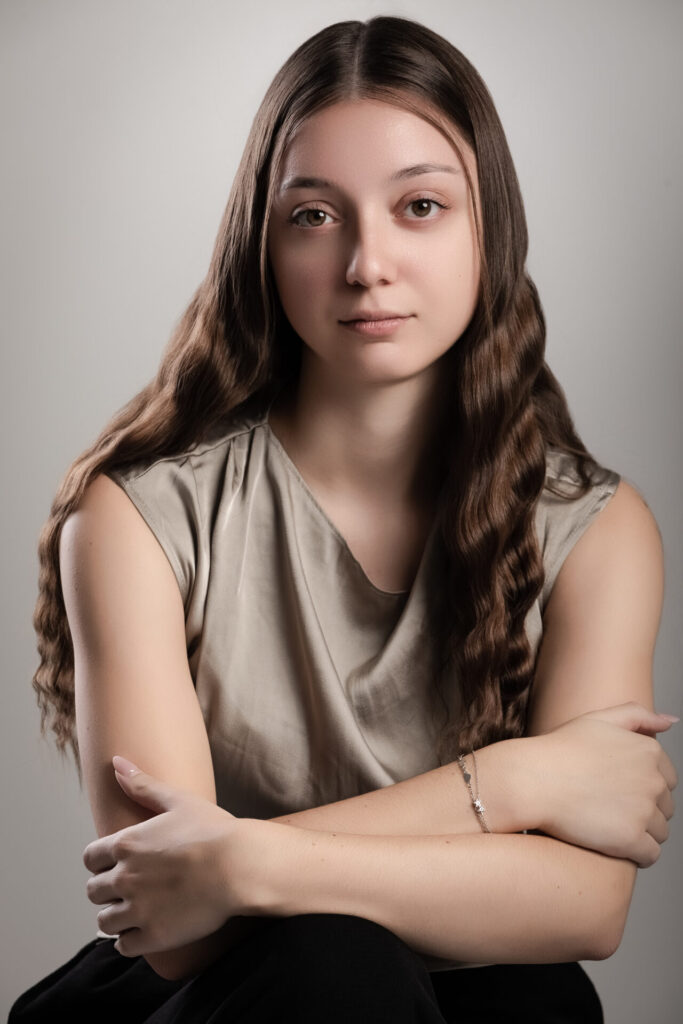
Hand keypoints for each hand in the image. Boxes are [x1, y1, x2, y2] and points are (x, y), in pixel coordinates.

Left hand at [83, 757, 250, 956]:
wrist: (240, 866)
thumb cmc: (213, 831)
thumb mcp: (177, 800)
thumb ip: (142, 784)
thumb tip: (116, 762)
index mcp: (126, 844)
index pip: (90, 859)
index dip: (102, 861)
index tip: (119, 863)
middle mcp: (124, 878)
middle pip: (93, 891)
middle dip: (108, 889)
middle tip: (131, 887)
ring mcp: (137, 910)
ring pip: (104, 922)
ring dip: (116, 917)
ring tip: (137, 911)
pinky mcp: (152, 936)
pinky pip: (123, 946)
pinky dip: (130, 940)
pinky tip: (145, 930)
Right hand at [530, 702, 677, 866]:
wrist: (531, 780)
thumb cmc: (559, 749)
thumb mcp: (598, 719)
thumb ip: (638, 715)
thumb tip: (671, 721)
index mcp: (649, 751)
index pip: (668, 779)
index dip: (644, 787)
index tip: (619, 789)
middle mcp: (653, 780)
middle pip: (666, 807)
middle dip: (644, 810)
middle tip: (610, 807)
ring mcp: (644, 810)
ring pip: (660, 832)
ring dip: (641, 832)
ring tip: (610, 825)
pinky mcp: (631, 839)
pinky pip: (651, 855)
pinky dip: (637, 854)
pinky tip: (615, 844)